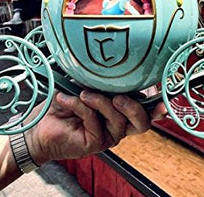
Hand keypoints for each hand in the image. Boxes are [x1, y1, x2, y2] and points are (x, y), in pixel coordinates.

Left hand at [26, 91, 161, 164]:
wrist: (39, 124)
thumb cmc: (64, 102)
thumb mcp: (86, 84)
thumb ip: (102, 79)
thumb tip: (113, 60)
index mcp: (121, 112)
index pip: (146, 111)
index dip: (158, 106)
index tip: (164, 97)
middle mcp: (118, 126)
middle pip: (142, 123)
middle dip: (133, 107)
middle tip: (118, 96)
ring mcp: (107, 136)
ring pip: (119, 121)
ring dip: (101, 102)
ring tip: (84, 93)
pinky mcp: (94, 144)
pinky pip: (94, 121)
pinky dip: (80, 106)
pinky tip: (65, 99)